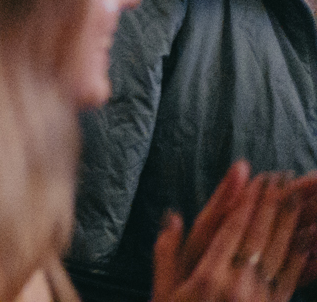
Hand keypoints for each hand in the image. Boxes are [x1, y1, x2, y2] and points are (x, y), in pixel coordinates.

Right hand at [155, 163, 314, 300]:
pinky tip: (305, 240)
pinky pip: (290, 279)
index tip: (254, 176)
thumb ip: (166, 254)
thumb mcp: (162, 292)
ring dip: (288, 223)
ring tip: (295, 197)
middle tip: (279, 177)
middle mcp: (236, 284)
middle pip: (257, 235)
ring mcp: (258, 298)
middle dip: (269, 203)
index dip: (244, 200)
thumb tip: (172, 217)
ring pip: (278, 253)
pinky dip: (299, 257)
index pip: (230, 228)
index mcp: (207, 275)